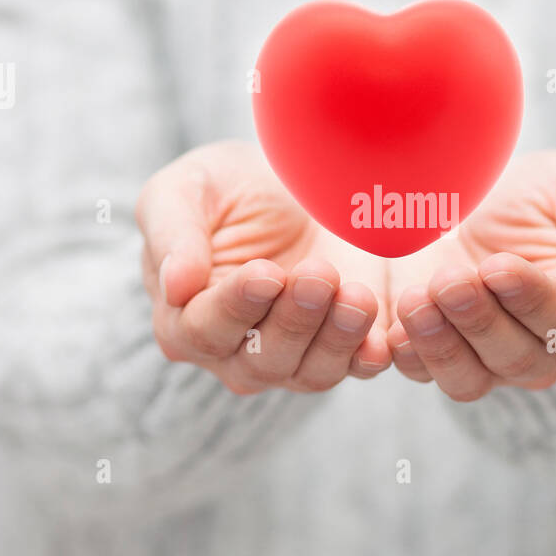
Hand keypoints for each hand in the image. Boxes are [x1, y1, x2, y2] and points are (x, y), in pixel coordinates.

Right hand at [137, 140, 391, 393]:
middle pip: (261, 359)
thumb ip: (172, 233)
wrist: (293, 183)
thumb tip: (175, 286)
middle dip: (294, 320)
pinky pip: (356, 367)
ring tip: (357, 296)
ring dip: (336, 338)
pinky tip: (383, 336)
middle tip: (319, 276)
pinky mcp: (341, 349)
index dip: (235, 305)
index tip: (266, 273)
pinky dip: (369, 356)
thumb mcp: (184, 190)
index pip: (204, 329)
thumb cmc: (227, 189)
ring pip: (311, 372)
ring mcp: (291, 359)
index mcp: (184, 319)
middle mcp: (235, 353)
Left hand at [385, 150, 555, 401]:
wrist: (491, 203)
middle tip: (448, 281)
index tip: (497, 267)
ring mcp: (495, 363)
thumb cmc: (548, 196)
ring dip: (439, 345)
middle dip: (479, 320)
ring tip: (414, 302)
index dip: (531, 296)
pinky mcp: (447, 357)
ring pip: (470, 378)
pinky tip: (391, 330)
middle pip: (517, 356)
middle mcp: (548, 350)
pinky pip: (427, 374)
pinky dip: (409, 357)